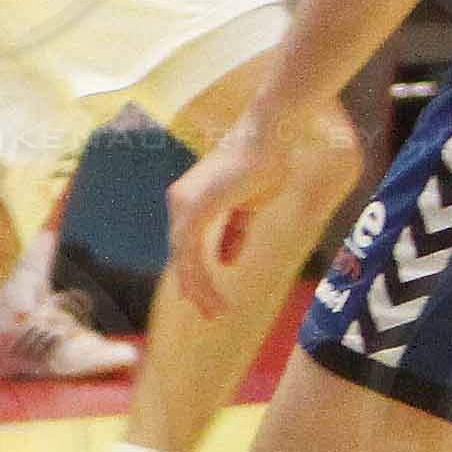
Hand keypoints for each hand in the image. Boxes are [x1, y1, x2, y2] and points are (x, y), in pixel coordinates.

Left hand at [166, 95, 358, 319]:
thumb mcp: (248, 207)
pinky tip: (212, 295)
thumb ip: (234, 233)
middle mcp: (180, 202)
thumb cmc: (263, 163)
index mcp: (190, 200)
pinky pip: (191, 252)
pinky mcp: (196, 208)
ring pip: (184, 258)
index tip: (202, 298)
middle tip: (210, 314)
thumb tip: (228, 262)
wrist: (270, 136)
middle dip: (194, 287)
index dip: (193, 272)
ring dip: (199, 288)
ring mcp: (185, 204)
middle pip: (181, 254)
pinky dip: (200, 277)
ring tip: (216, 312)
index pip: (186, 244)